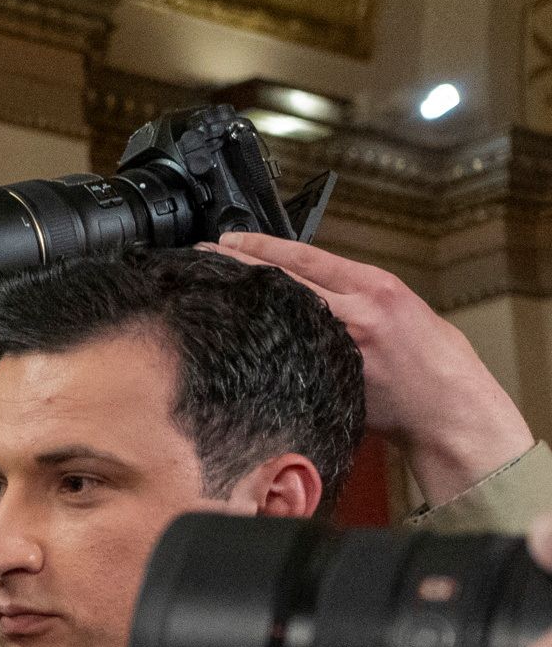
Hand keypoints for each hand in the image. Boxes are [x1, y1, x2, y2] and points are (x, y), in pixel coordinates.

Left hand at [212, 235, 538, 504]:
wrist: (448, 408)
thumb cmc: (429, 361)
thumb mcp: (400, 312)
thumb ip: (356, 300)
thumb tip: (309, 293)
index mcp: (375, 287)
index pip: (305, 257)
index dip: (260, 246)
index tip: (227, 239)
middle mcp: (356, 310)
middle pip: (282, 280)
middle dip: (235, 265)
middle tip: (197, 257)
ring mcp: (340, 344)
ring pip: (276, 314)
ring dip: (237, 302)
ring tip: (200, 293)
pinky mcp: (330, 378)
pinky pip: (282, 357)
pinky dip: (254, 344)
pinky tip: (225, 340)